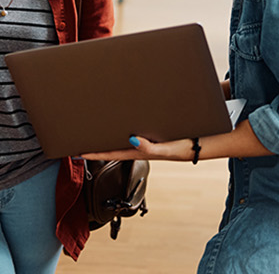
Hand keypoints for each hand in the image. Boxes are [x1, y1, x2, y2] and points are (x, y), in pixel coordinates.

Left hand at [79, 136, 194, 162]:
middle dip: (97, 144)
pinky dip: (122, 129)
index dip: (94, 153)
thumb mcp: (166, 148)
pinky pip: (132, 133)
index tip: (79, 152)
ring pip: (121, 139)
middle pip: (112, 146)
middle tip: (81, 140)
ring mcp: (144, 141)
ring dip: (108, 136)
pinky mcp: (151, 134)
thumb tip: (131, 140)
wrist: (199, 143)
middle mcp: (138, 146)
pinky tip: (120, 125)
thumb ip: (149, 147)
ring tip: (95, 131)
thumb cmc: (183, 147)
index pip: (110, 153)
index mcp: (138, 151)